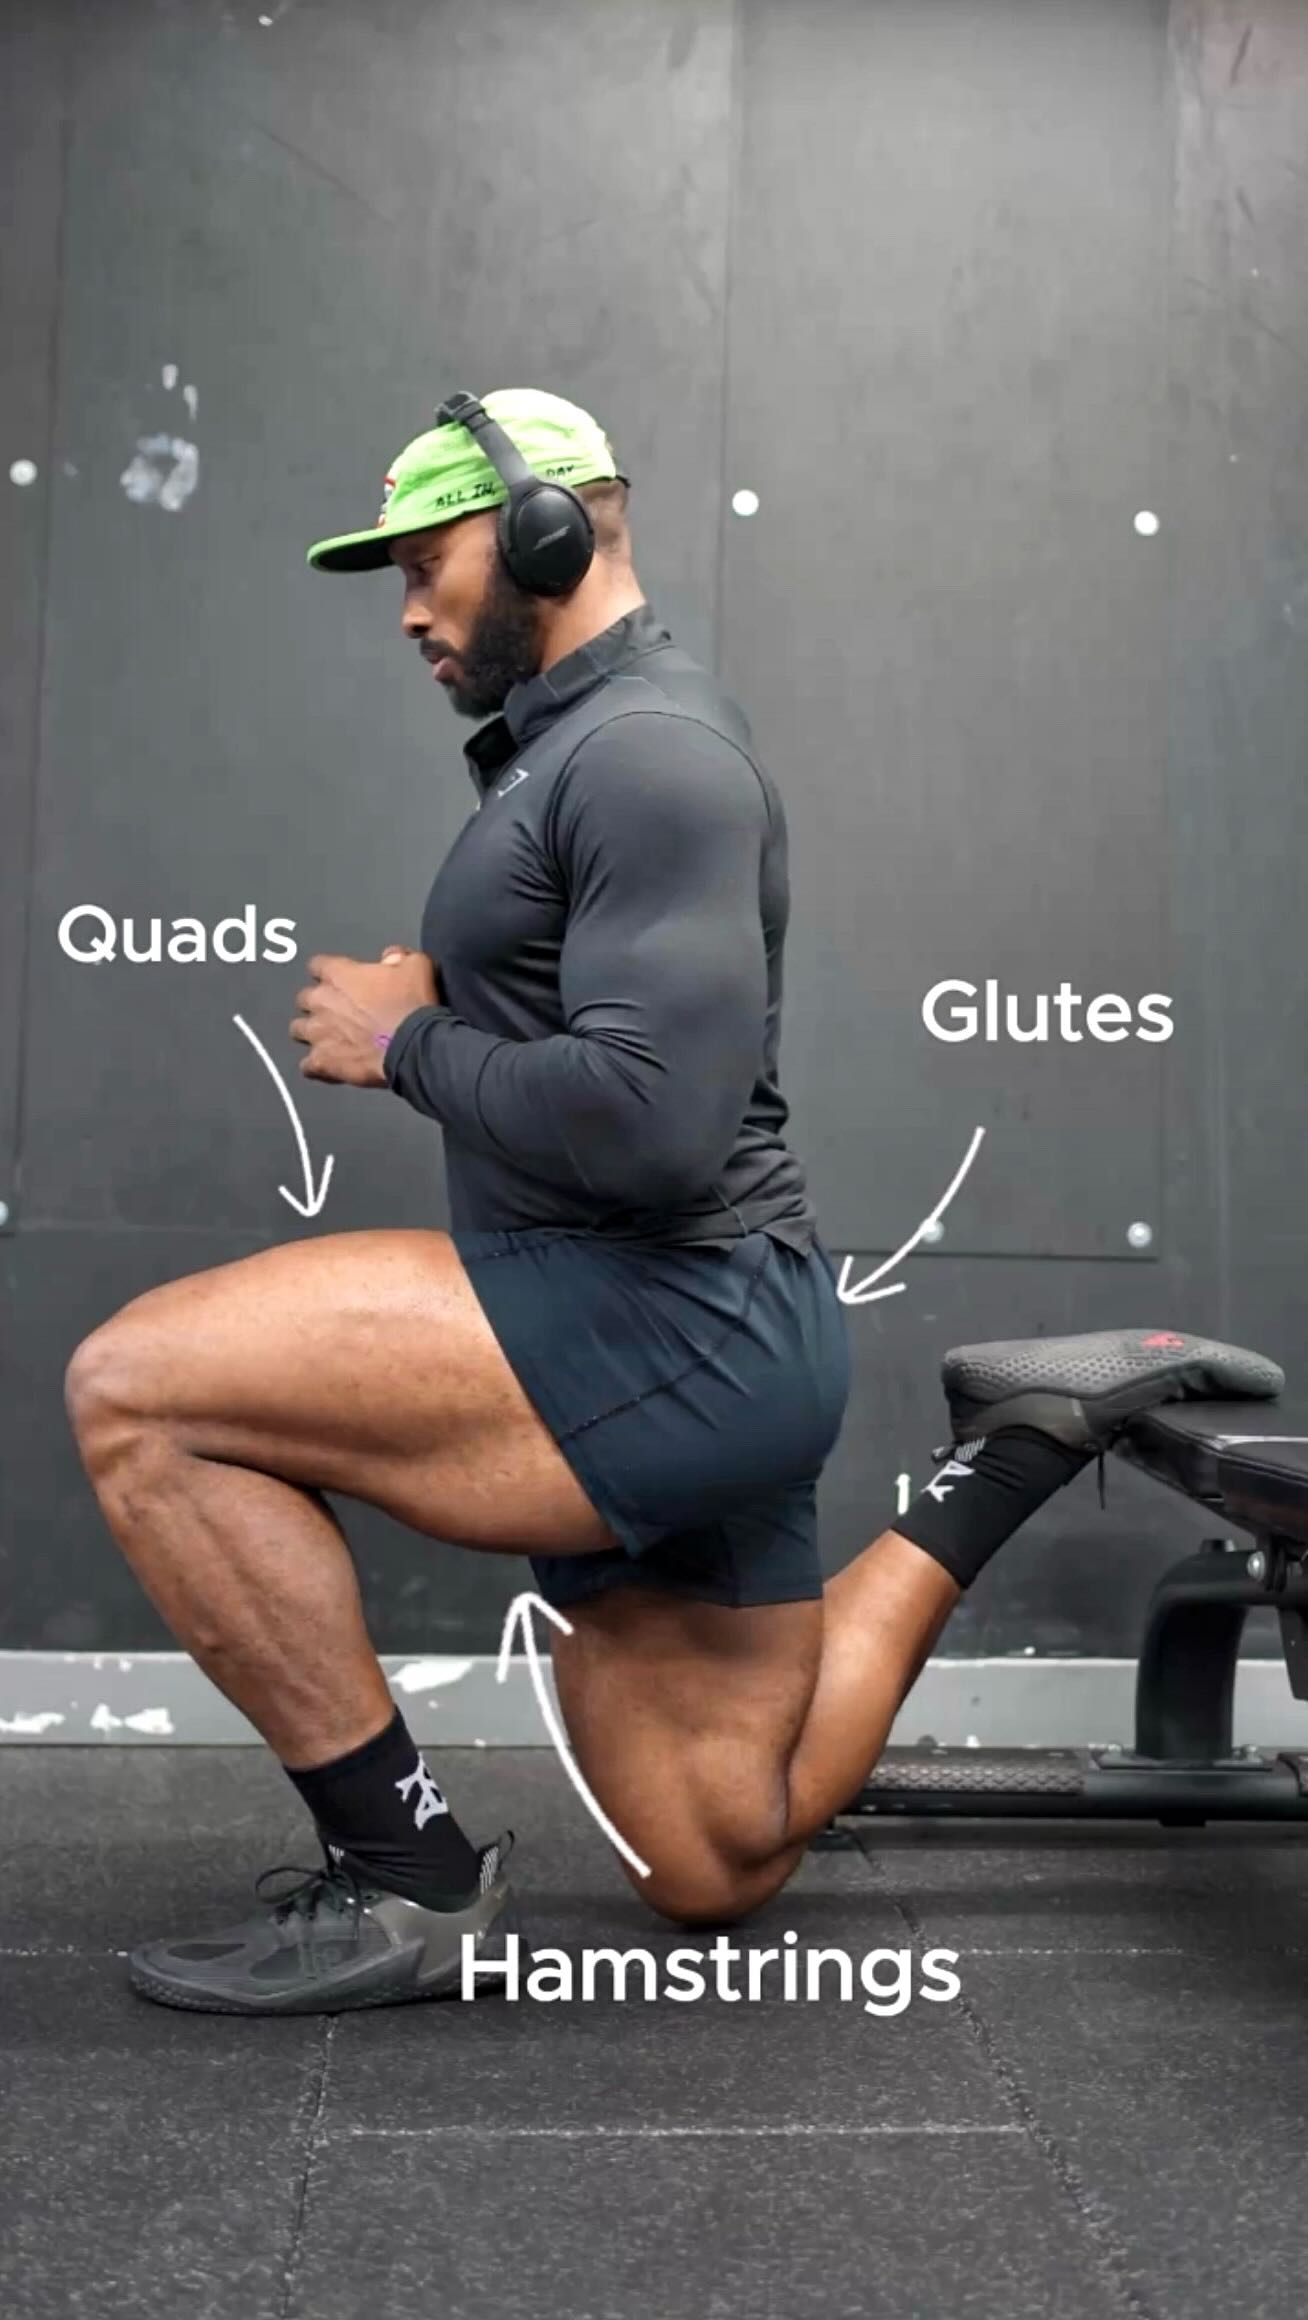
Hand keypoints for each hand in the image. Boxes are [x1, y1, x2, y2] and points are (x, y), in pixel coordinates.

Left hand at [290, 949, 441, 1084]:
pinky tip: (330, 1067)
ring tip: (329, 1040)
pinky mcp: (322, 1062)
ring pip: (297, 1030)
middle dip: (317, 1004)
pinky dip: (317, 1066)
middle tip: (338, 1012)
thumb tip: (391, 956)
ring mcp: (318, 1033)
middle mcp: (321, 1001)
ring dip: (311, 1033)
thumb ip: (398, 957)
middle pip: (303, 999)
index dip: (328, 972)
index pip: (317, 965)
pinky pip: (308, 1066)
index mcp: (339, 975)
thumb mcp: (417, 967)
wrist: (414, 1046)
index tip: (339, 980)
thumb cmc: (412, 1006)